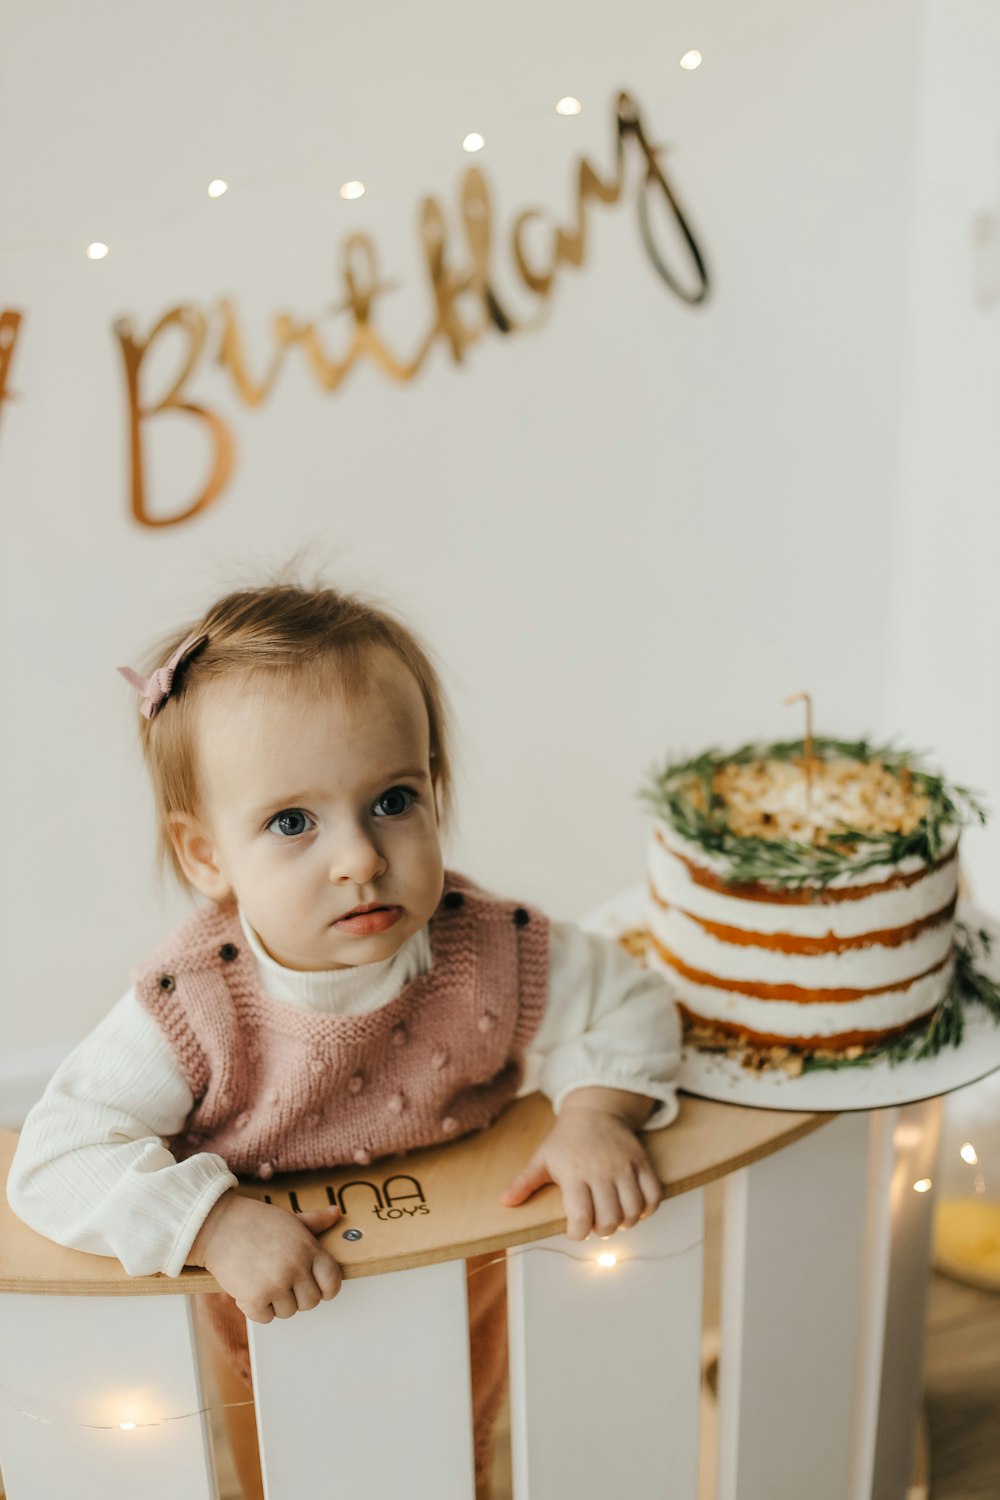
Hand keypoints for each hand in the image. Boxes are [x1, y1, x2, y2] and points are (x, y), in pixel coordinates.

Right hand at [187, 1191, 342, 1322]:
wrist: (218, 1226)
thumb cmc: (255, 1222)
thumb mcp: (290, 1219)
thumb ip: (315, 1222)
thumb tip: (336, 1213)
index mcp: (310, 1248)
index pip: (332, 1282)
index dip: (326, 1289)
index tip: (315, 1288)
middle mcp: (297, 1266)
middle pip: (311, 1302)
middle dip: (297, 1296)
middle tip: (280, 1282)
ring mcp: (277, 1283)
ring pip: (288, 1312)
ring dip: (275, 1303)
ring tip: (262, 1279)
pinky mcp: (256, 1298)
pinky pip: (266, 1318)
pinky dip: (256, 1309)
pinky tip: (249, 1288)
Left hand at [500, 1088, 662, 1240]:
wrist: (595, 1110)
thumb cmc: (566, 1140)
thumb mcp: (542, 1158)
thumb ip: (525, 1182)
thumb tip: (505, 1202)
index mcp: (574, 1174)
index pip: (581, 1218)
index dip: (578, 1233)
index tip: (575, 1230)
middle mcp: (601, 1172)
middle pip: (609, 1220)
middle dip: (602, 1230)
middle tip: (595, 1223)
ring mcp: (624, 1167)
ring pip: (633, 1211)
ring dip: (625, 1223)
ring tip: (615, 1217)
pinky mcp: (642, 1163)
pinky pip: (654, 1195)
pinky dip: (648, 1209)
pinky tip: (635, 1208)